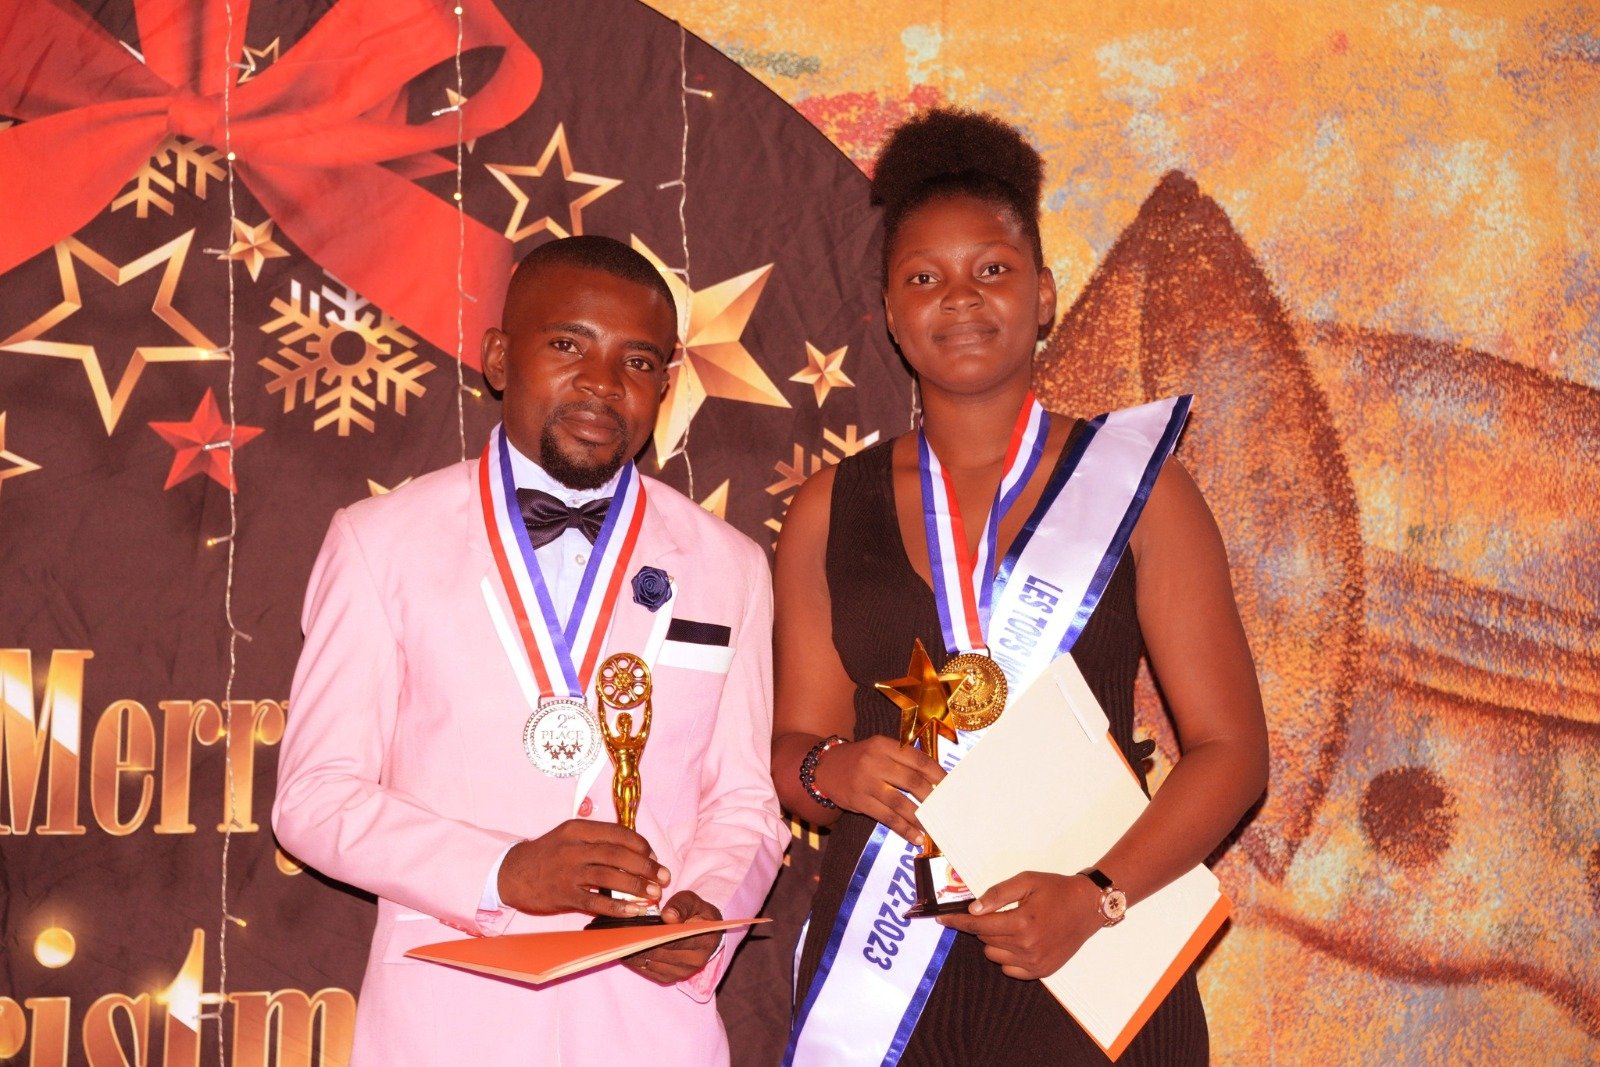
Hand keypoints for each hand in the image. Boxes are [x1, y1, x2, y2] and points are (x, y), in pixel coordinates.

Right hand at [497, 820, 668, 919]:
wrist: (512, 872)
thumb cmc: (548, 853)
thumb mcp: (570, 835)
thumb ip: (598, 838)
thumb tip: (636, 851)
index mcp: (578, 828)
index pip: (619, 833)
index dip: (641, 846)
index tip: (654, 857)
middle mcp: (574, 847)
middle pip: (618, 854)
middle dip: (646, 866)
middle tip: (663, 877)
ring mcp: (567, 872)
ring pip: (610, 877)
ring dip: (636, 886)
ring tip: (654, 894)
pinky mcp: (563, 895)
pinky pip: (596, 902)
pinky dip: (618, 907)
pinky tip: (634, 911)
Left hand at [623, 891, 723, 984]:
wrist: (703, 932)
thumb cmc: (696, 913)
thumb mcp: (692, 901)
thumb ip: (680, 905)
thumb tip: (668, 916)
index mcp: (705, 940)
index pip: (677, 940)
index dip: (656, 934)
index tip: (637, 927)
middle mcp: (695, 961)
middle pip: (661, 953)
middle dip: (641, 942)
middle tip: (622, 933)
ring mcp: (682, 972)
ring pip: (652, 963)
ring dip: (635, 953)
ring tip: (621, 941)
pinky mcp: (670, 978)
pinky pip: (648, 971)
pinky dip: (635, 961)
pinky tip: (625, 950)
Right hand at [811, 736, 944, 845]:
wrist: (824, 768)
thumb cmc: (860, 759)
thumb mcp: (879, 749)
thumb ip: (902, 759)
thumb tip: (934, 779)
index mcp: (884, 745)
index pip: (917, 759)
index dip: (936, 773)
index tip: (949, 785)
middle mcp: (875, 762)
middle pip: (911, 781)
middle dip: (930, 796)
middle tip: (944, 807)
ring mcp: (866, 783)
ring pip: (900, 803)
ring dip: (919, 817)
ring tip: (933, 827)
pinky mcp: (859, 801)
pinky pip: (886, 817)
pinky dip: (903, 829)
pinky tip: (915, 837)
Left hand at [936, 872, 1103, 979]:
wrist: (1088, 906)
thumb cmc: (1056, 889)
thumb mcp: (1026, 881)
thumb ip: (997, 894)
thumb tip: (973, 908)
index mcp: (1022, 922)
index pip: (978, 924)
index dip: (957, 920)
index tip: (941, 918)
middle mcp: (1027, 947)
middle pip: (984, 939)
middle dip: (981, 924)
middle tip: (993, 912)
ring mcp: (1035, 962)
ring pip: (994, 955)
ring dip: (993, 941)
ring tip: (1010, 924)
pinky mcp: (1042, 971)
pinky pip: (1009, 969)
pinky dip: (1006, 956)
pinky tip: (1018, 941)